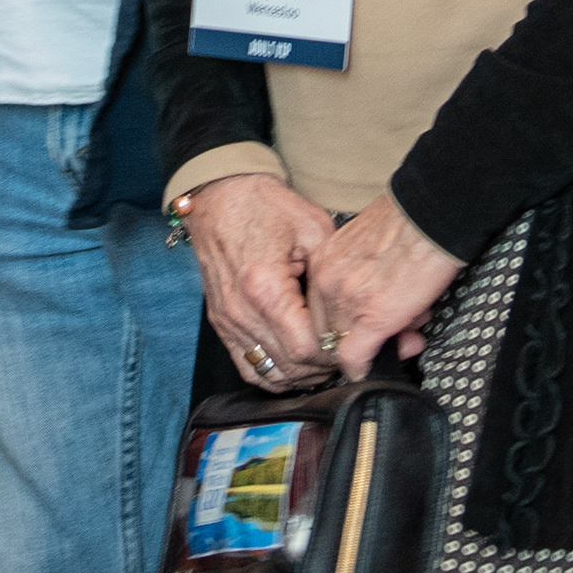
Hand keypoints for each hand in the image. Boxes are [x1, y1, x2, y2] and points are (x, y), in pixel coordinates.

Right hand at [185, 173, 331, 386]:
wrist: (220, 196)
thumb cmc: (264, 206)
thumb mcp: (313, 227)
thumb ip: (333, 274)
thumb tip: (352, 310)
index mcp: (265, 287)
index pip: (305, 348)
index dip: (333, 353)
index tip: (349, 343)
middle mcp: (241, 310)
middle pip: (289, 367)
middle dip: (321, 367)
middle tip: (344, 354)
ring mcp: (227, 320)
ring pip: (269, 373)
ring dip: (300, 375)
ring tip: (323, 363)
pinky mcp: (221, 323)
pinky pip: (247, 366)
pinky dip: (274, 373)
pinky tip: (295, 367)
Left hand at [307, 196, 465, 378]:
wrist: (431, 216)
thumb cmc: (408, 225)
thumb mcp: (365, 245)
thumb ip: (357, 273)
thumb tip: (369, 300)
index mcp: (323, 261)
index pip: (318, 308)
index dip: (343, 323)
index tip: (363, 326)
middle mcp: (327, 281)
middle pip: (326, 330)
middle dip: (357, 339)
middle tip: (390, 332)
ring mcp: (347, 301)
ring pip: (342, 346)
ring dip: (373, 348)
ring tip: (407, 328)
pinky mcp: (372, 318)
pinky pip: (353, 358)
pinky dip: (366, 366)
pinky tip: (389, 355)